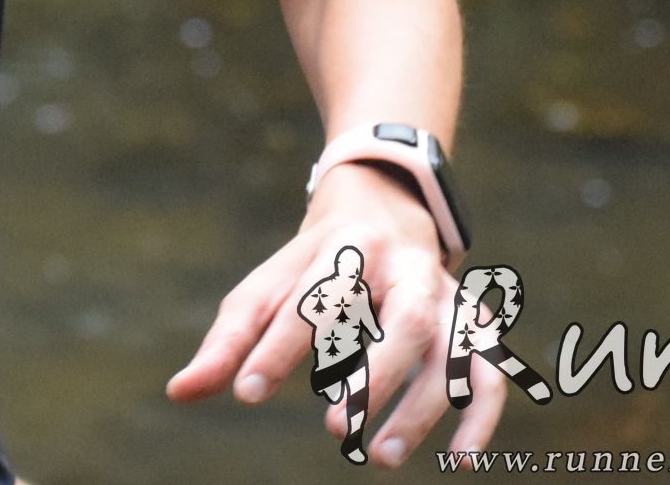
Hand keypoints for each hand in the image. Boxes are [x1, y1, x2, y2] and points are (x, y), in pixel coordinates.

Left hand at [166, 161, 507, 466]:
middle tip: (331, 430)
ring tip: (376, 458)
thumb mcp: (265, 289)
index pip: (313, 301)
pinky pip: (490, 370)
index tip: (248, 393)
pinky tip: (457, 461)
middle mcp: (403, 269)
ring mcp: (445, 295)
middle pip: (401, 321)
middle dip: (371, 378)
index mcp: (343, 251)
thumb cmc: (311, 266)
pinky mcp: (472, 322)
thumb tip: (179, 393)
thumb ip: (229, 342)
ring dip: (423, 407)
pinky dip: (479, 416)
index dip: (280, 347)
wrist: (379, 209)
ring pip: (451, 349)